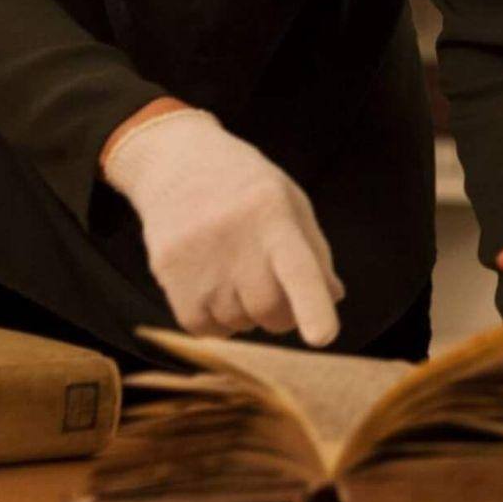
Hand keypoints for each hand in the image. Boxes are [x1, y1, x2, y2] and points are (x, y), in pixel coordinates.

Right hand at [101, 107, 344, 344]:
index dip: (312, 307)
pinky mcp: (168, 276)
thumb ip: (315, 252)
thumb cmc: (246, 187)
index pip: (299, 269)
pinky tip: (217, 288)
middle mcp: (235, 239)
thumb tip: (334, 298)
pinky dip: (219, 321)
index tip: (323, 338)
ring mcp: (198, 260)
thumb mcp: (291, 202)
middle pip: (270, 310)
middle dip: (283, 314)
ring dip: (249, 314)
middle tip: (278, 292)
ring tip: (239, 273)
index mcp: (274, 215)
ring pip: (239, 323)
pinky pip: (205, 329)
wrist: (176, 163)